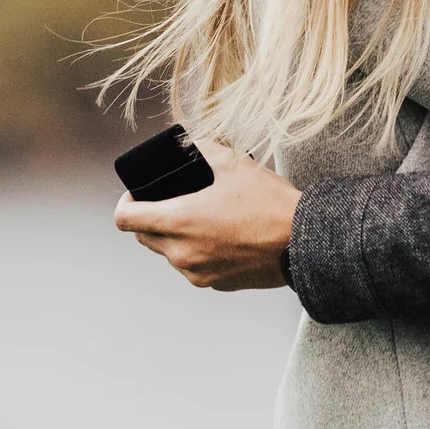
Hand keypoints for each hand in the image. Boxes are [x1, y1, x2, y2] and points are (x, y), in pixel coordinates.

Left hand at [113, 139, 298, 291]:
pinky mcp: (215, 284)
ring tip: (204, 216)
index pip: (125, 220)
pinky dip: (199, 251)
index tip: (137, 194)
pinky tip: (224, 236)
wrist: (304, 242)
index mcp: (179, 222)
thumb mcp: (235, 164)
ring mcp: (197, 273)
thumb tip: (190, 144)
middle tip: (173, 200)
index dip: (126, 203)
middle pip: (144, 237)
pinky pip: (193, 267)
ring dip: (176, 236)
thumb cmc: (270, 204)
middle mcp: (181, 253)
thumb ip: (204, 149)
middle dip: (150, 218)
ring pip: (169, 253)